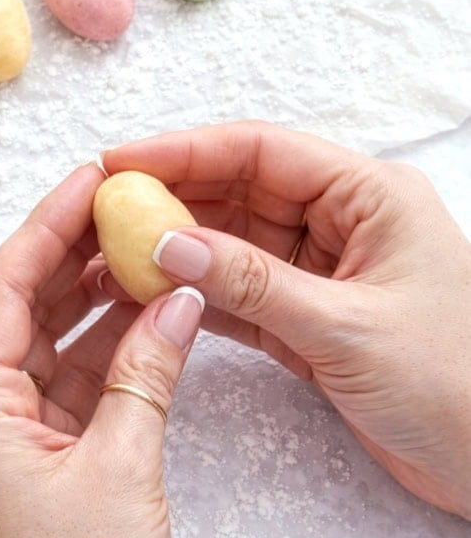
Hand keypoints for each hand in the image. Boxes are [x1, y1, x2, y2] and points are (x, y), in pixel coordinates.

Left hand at [0, 163, 203, 537]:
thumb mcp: (126, 466)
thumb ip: (149, 371)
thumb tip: (178, 297)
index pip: (2, 289)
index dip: (48, 225)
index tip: (94, 176)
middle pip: (17, 311)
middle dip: (74, 257)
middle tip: (129, 205)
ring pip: (42, 348)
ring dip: (93, 304)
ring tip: (147, 251)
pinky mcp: (25, 470)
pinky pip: (60, 391)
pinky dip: (101, 357)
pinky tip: (148, 321)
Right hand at [103, 121, 470, 519]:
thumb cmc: (454, 384)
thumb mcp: (346, 328)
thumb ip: (252, 284)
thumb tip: (167, 244)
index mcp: (369, 196)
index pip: (261, 152)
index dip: (184, 152)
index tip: (118, 163)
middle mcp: (344, 223)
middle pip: (240, 191)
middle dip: (171, 199)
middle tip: (101, 212)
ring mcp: (325, 272)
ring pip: (234, 243)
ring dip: (178, 249)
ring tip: (112, 255)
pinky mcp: (311, 320)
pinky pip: (241, 293)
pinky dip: (199, 295)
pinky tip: (152, 296)